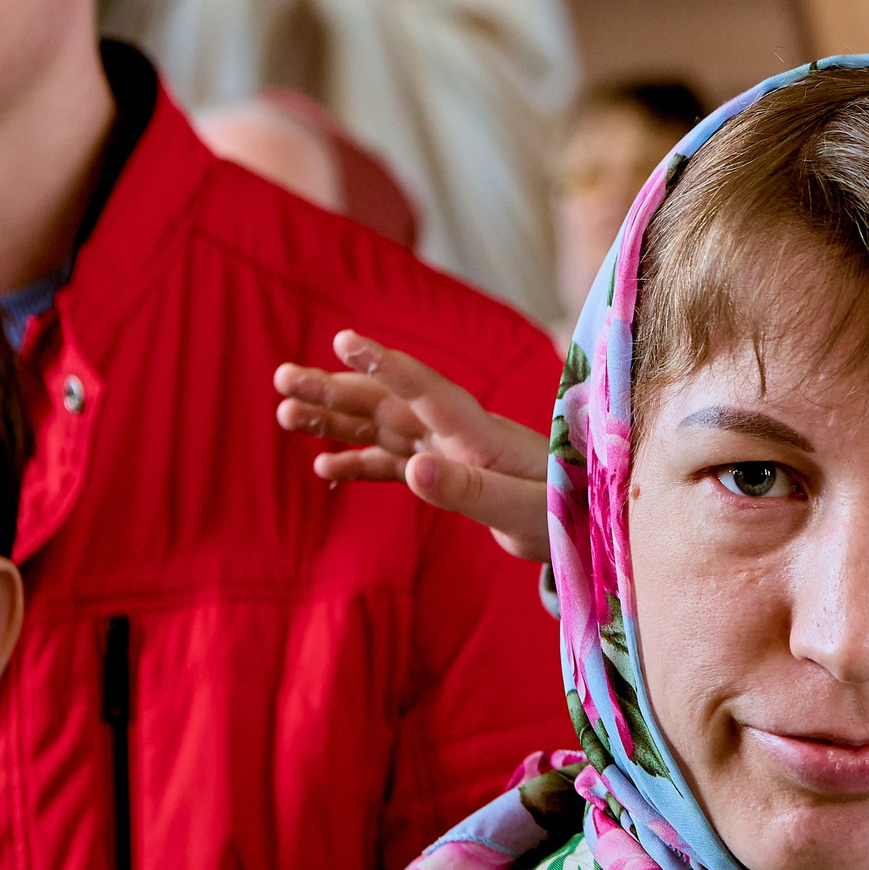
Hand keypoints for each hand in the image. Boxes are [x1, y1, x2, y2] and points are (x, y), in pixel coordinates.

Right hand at [275, 330, 553, 561]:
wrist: (586, 529)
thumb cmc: (563, 513)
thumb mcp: (519, 508)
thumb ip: (468, 490)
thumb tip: (415, 469)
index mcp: (478, 432)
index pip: (425, 390)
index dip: (385, 364)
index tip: (343, 340)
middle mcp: (457, 433)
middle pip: (388, 402)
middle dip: (336, 388)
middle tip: (282, 376)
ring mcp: (449, 452)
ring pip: (381, 428)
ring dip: (335, 419)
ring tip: (283, 411)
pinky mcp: (447, 476)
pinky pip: (392, 465)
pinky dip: (359, 463)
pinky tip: (322, 468)